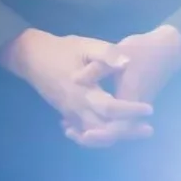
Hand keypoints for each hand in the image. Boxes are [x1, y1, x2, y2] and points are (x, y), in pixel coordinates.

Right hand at [0, 29, 152, 146]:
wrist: (30, 56)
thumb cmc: (62, 49)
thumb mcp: (86, 45)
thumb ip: (108, 54)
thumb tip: (127, 63)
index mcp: (82, 91)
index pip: (110, 108)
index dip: (130, 110)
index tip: (150, 109)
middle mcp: (75, 106)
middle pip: (103, 129)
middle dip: (127, 131)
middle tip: (149, 129)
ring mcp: (68, 112)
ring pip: (93, 133)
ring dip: (115, 135)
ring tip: (137, 131)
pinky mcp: (65, 112)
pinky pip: (83, 130)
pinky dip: (98, 135)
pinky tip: (114, 132)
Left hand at [65, 26, 180, 146]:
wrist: (168, 48)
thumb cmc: (144, 50)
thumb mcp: (120, 53)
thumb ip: (98, 67)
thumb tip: (74, 79)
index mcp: (130, 97)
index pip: (118, 126)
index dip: (101, 134)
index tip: (84, 133)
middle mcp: (133, 107)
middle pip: (115, 133)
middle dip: (93, 137)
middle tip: (69, 132)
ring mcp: (133, 107)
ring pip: (115, 128)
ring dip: (95, 131)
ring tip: (70, 128)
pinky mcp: (131, 103)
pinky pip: (116, 120)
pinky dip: (99, 123)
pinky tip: (82, 117)